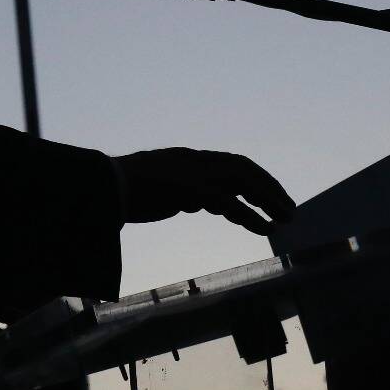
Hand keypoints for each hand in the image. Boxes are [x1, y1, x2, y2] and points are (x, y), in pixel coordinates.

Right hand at [113, 148, 294, 234]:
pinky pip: (230, 203)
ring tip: (287, 219)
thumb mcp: (157, 186)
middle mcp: (194, 161)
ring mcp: (192, 174)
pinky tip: (265, 230)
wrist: (101, 189)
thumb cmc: (120, 191)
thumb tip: (193, 202)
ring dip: (269, 199)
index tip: (267, 197)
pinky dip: (251, 216)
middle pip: (243, 167)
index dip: (253, 179)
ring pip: (243, 180)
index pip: (230, 163)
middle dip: (268, 187)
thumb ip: (179, 191)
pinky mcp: (189, 190)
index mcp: (187, 159)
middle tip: (288, 209)